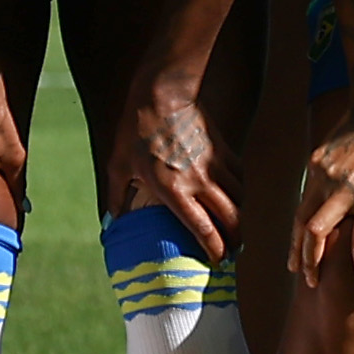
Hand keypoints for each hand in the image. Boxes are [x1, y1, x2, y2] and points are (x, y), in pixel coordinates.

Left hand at [103, 78, 235, 262]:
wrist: (162, 93)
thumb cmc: (136, 130)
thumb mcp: (118, 165)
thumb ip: (116, 196)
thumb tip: (112, 221)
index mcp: (173, 190)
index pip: (203, 229)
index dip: (215, 250)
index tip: (217, 261)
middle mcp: (199, 181)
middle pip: (231, 220)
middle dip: (235, 241)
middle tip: (232, 251)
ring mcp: (215, 165)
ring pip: (240, 200)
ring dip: (241, 218)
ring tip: (237, 229)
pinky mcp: (223, 149)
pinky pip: (240, 176)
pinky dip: (241, 192)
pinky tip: (236, 197)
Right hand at [293, 91, 353, 296]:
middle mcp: (347, 188)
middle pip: (318, 234)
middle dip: (312, 263)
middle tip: (312, 283)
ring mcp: (327, 174)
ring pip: (302, 217)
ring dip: (298, 245)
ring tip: (295, 267)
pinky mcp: (317, 162)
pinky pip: (307, 195)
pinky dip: (303, 218)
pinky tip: (303, 233)